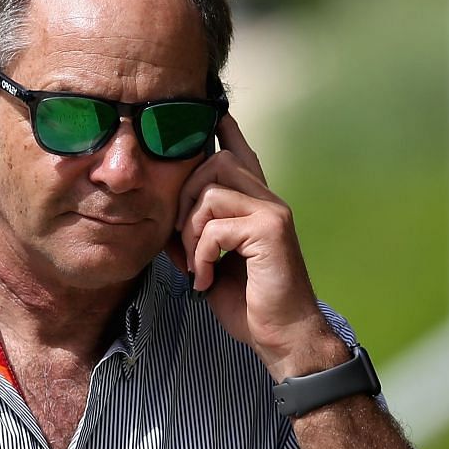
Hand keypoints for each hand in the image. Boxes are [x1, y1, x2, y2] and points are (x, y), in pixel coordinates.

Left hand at [169, 113, 341, 378]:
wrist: (282, 336)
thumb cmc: (249, 304)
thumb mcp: (213, 263)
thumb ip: (197, 234)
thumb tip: (166, 218)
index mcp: (257, 205)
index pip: (240, 154)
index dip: (225, 132)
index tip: (214, 111)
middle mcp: (269, 200)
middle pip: (214, 163)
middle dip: (184, 198)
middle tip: (182, 242)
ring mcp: (272, 212)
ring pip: (210, 192)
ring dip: (190, 231)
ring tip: (194, 264)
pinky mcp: (271, 230)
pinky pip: (215, 227)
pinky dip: (200, 256)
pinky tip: (204, 280)